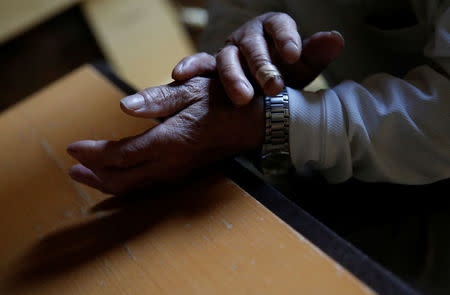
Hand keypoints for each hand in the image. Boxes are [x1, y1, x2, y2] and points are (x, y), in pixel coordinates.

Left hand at [67, 77, 263, 194]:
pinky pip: (148, 185)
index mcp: (169, 141)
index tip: (72, 148)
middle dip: (95, 177)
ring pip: (135, 186)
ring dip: (108, 182)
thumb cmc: (223, 102)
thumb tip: (124, 106)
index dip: (94, 154)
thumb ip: (157, 100)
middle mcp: (171, 163)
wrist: (253, 123)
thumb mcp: (191, 91)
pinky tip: (119, 176)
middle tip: (73, 170)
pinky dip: (127, 183)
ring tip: (88, 175)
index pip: (121, 156)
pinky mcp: (183, 173)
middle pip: (124, 180)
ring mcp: (178, 172)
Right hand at [172, 12, 343, 105]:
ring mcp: (228, 52)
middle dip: (262, 65)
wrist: (261, 88)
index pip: (279, 25)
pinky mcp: (210, 67)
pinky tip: (180, 74)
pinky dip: (190, 66)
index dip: (286, 37)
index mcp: (272, 30)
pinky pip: (199, 64)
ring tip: (243, 98)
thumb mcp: (301, 67)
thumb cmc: (283, 73)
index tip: (294, 54)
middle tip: (273, 86)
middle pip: (252, 45)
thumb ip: (314, 54)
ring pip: (227, 59)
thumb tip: (336, 39)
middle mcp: (248, 38)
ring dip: (233, 77)